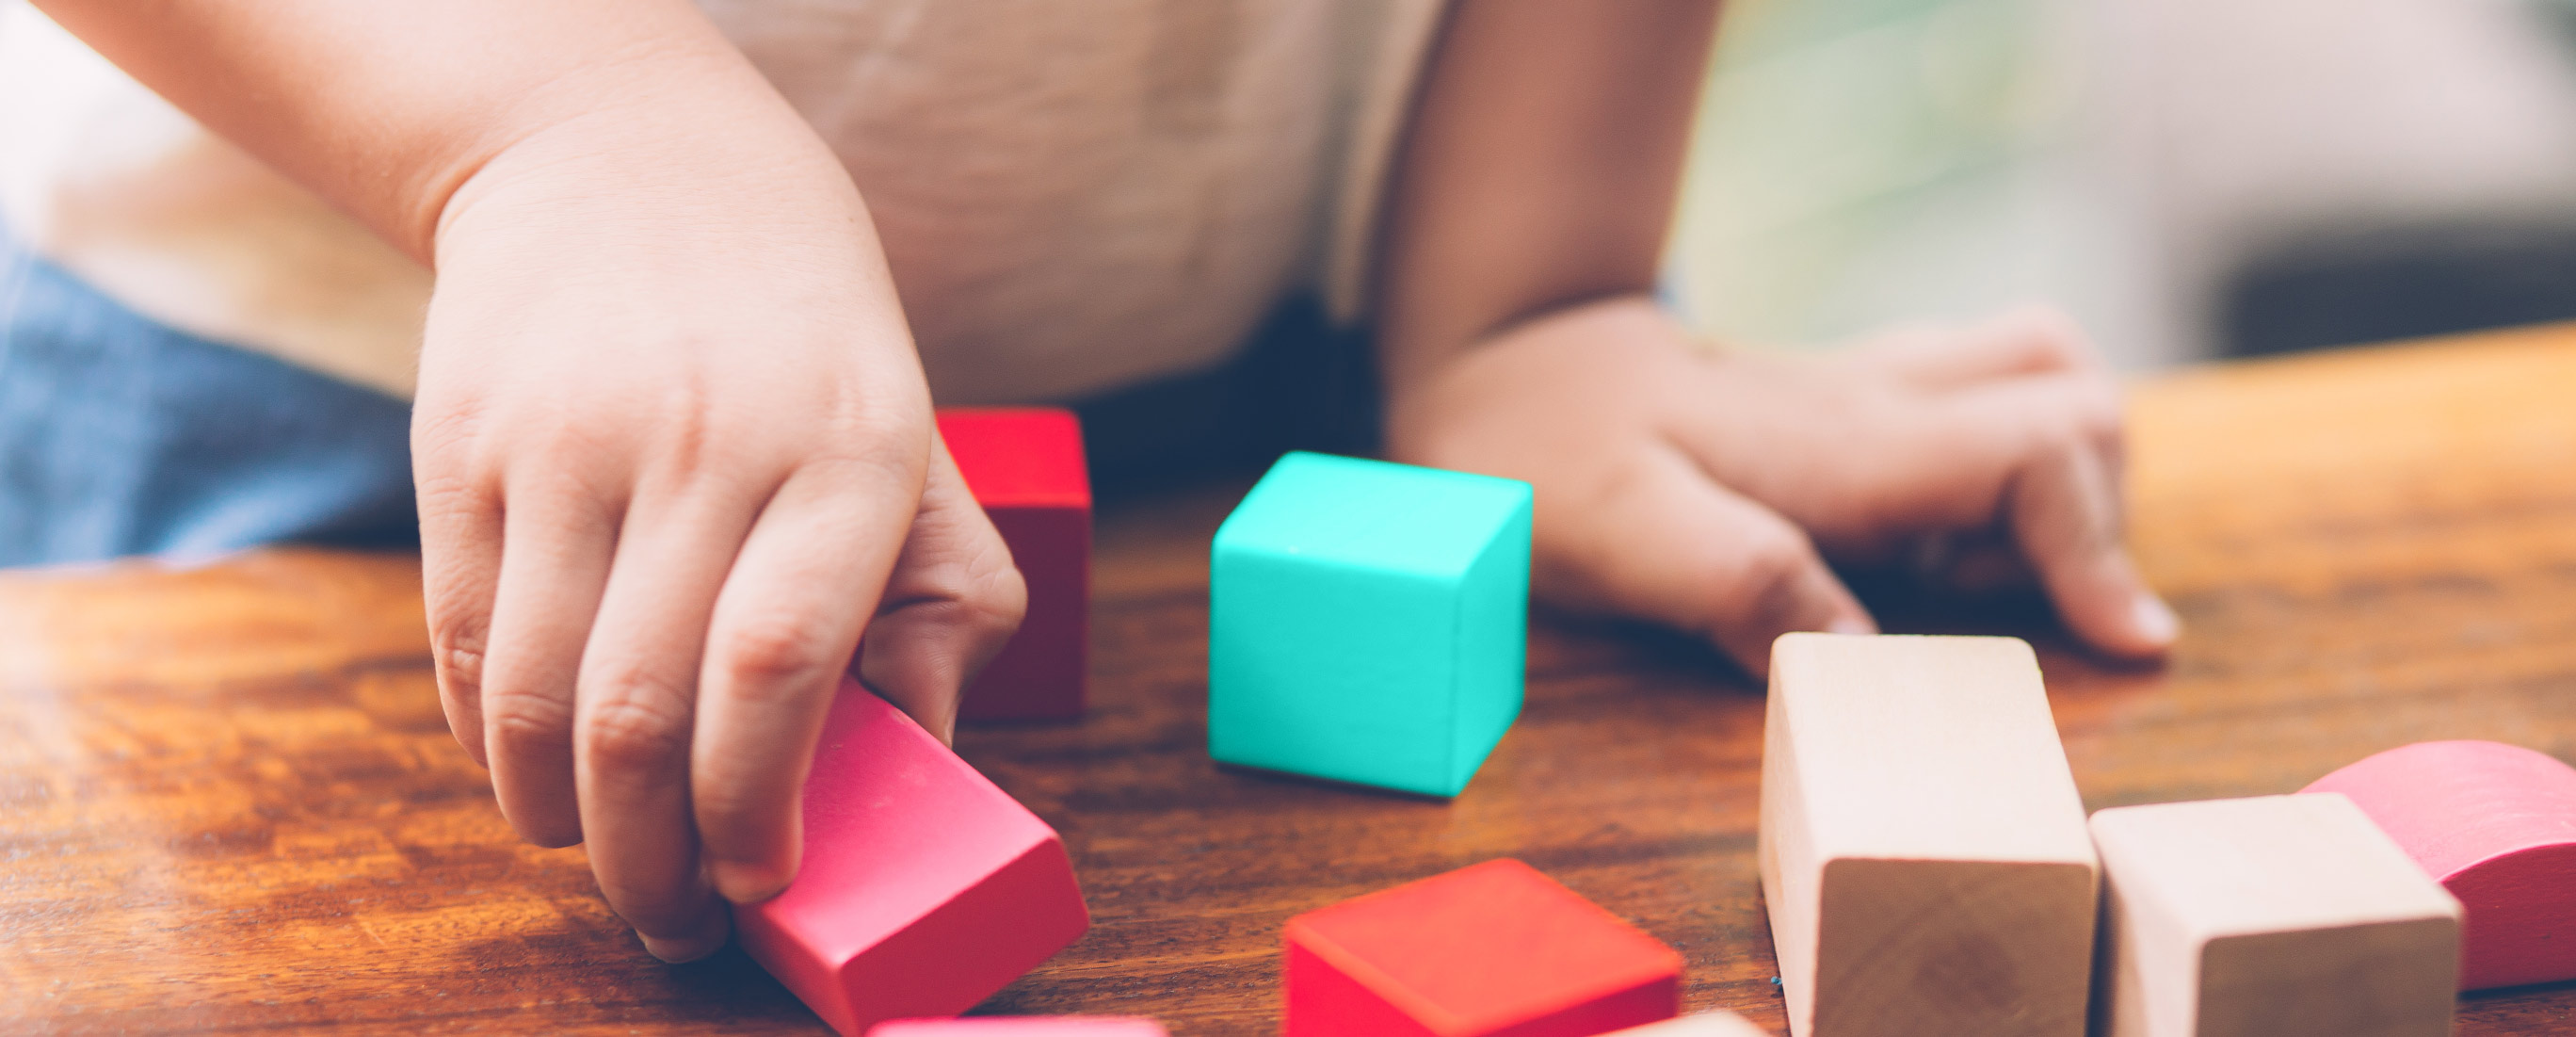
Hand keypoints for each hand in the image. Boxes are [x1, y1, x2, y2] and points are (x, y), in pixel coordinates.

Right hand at [413, 105, 1022, 962]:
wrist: (629, 161)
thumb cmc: (807, 346)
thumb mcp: (919, 446)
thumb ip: (945, 606)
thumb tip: (920, 768)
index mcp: (850, 453)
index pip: (779, 664)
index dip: (758, 803)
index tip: (762, 882)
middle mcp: (705, 445)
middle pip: (643, 712)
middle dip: (654, 859)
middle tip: (674, 918)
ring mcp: (568, 445)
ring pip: (533, 701)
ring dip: (562, 822)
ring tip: (606, 856)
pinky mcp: (462, 451)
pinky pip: (462, 648)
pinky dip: (493, 746)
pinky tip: (539, 772)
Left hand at [1386, 296, 2175, 673]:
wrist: (1495, 364)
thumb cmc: (1545, 458)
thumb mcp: (1616, 532)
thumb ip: (1738, 579)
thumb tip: (1864, 651)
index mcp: (1846, 443)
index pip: (2041, 448)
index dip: (2098, 546)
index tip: (2118, 643)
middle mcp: (1879, 405)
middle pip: (2076, 402)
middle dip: (2091, 515)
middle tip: (2001, 607)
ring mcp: (1869, 398)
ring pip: (2039, 386)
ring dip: (2052, 487)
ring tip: (1964, 580)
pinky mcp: (1849, 411)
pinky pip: (1978, 411)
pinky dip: (1999, 475)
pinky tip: (1920, 549)